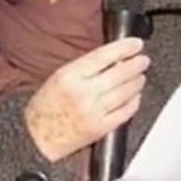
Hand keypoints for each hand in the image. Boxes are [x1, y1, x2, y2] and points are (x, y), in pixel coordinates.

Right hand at [25, 37, 148, 162]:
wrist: (37, 137)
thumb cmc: (46, 105)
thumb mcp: (59, 76)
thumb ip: (85, 67)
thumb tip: (114, 58)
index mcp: (70, 75)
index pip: (104, 55)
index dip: (124, 47)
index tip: (136, 44)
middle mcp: (84, 93)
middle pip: (120, 73)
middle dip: (136, 64)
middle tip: (143, 60)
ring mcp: (94, 111)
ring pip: (126, 92)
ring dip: (137, 81)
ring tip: (140, 76)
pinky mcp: (101, 128)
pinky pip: (126, 111)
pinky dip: (134, 101)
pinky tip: (135, 96)